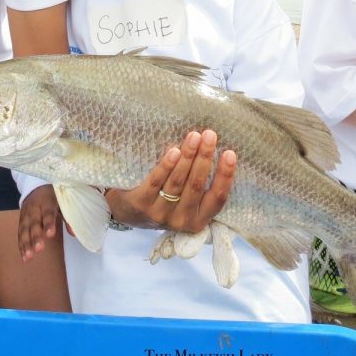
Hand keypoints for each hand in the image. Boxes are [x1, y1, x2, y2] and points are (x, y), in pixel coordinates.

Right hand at [18, 185, 61, 261]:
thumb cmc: (53, 196)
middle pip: (34, 223)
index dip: (49, 223)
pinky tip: (24, 256)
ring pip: (24, 229)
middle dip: (35, 237)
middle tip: (39, 249)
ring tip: (28, 257)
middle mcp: (34, 208)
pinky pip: (20, 233)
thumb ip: (68, 217)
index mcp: (46, 201)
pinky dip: (21, 245)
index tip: (50, 234)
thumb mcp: (62, 201)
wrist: (36, 186)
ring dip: (26, 244)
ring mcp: (25, 214)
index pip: (48, 213)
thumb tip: (74, 233)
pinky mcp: (21, 220)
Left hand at [106, 130, 235, 233]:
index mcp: (198, 221)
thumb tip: (210, 148)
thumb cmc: (163, 200)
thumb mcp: (185, 203)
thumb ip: (197, 185)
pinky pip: (156, 182)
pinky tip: (174, 151)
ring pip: (178, 182)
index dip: (225, 176)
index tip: (230, 153)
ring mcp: (160, 214)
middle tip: (209, 135)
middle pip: (196, 185)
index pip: (218, 198)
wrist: (126, 213)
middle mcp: (181, 220)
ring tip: (194, 137)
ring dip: (188, 156)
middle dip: (204, 157)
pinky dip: (166, 165)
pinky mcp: (141, 205)